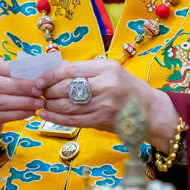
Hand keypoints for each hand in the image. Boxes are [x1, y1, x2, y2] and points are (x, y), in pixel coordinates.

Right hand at [0, 56, 44, 154]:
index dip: (14, 70)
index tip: (33, 74)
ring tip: (39, 102)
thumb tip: (32, 69)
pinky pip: (1, 116)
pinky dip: (18, 114)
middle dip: (21, 87)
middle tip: (39, 89)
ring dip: (23, 103)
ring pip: (0, 103)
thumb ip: (5, 68)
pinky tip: (30, 111)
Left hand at [36, 60, 177, 145]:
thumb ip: (87, 70)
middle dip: (48, 91)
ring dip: (50, 105)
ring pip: (67, 105)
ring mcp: (103, 105)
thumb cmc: (129, 88)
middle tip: (39, 91)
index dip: (50, 75)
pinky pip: (72, 120)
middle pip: (66, 88)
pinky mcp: (101, 121)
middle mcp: (105, 86)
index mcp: (107, 68)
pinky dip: (56, 118)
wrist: (150, 111)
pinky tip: (46, 115)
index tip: (39, 80)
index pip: (70, 70)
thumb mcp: (112, 70)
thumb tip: (58, 71)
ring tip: (42, 103)